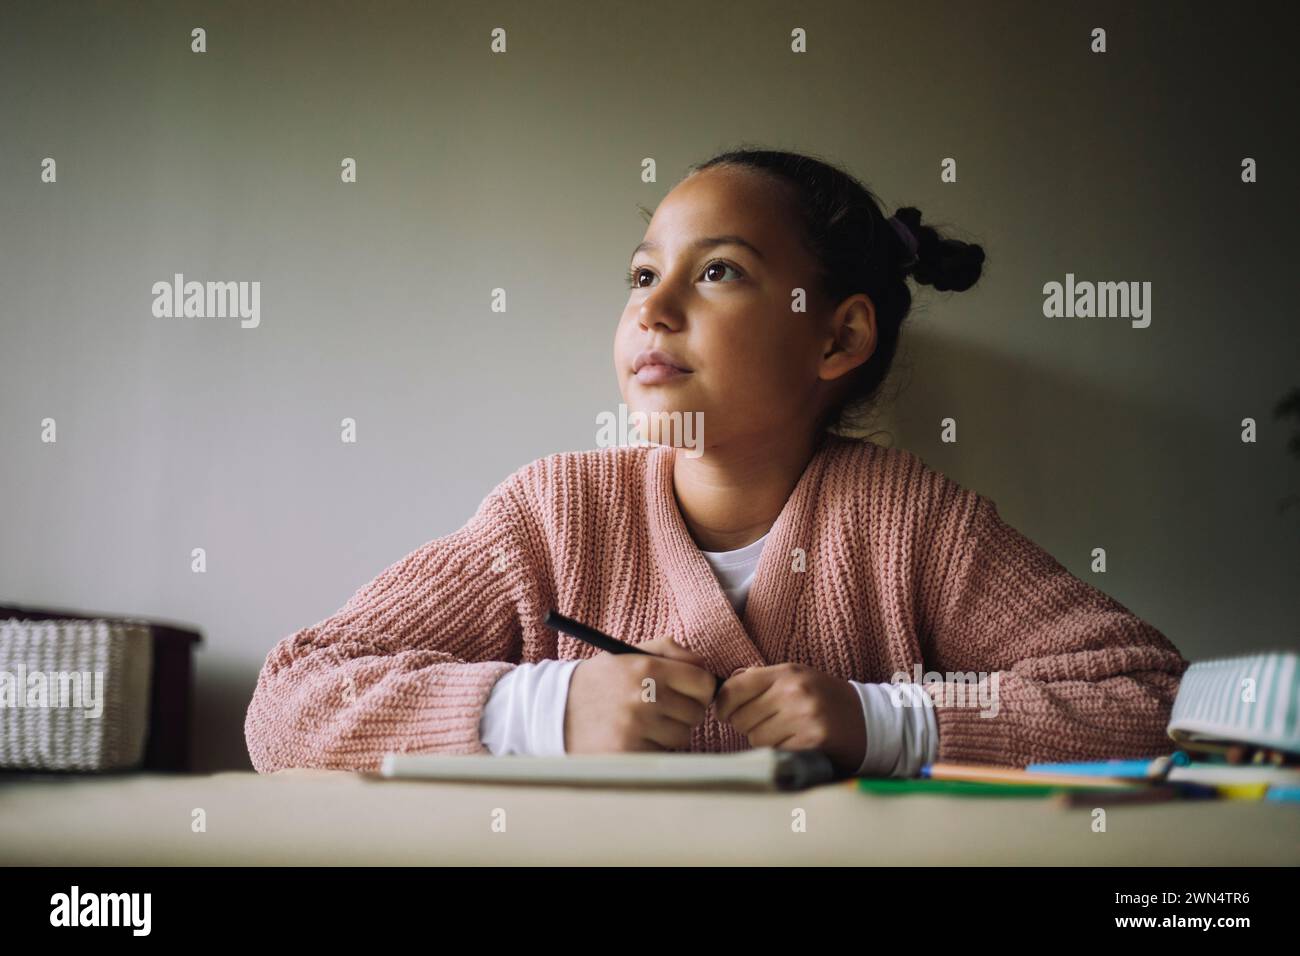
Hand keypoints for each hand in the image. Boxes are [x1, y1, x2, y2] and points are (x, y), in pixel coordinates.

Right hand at [564, 635, 716, 753]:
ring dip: (668, 732)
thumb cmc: (599, 681)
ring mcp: (637, 727)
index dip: (699, 688)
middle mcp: (644, 696)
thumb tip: (703, 665)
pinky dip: (651, 747)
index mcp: (647, 667)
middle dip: (683, 711)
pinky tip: (631, 737)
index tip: (688, 692)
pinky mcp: (628, 752)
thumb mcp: (628, 654)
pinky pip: (661, 752)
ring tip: (643, 722)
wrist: (555, 709)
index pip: (703, 683)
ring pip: (681, 736)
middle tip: (661, 708)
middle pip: (696, 712)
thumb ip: (668, 650)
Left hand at [715, 663, 866, 775]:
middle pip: (741, 717)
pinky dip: (780, 750)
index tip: (724, 712)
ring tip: (783, 731)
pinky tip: (796, 741)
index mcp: (786, 672)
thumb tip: (723, 690)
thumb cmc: (823, 697)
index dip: (722, 704)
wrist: (867, 719)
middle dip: (745, 724)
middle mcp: (793, 691)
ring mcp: (803, 716)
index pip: (734, 688)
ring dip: (763, 740)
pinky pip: (775, 751)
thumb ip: (759, 680)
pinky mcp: (812, 740)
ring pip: (755, 737)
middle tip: (765, 723)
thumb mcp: (795, 677)